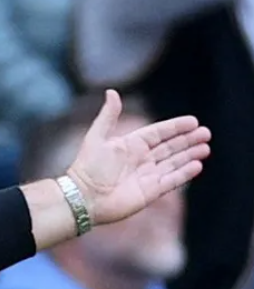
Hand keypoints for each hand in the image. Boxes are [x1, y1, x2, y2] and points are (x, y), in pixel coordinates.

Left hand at [67, 90, 210, 225]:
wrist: (83, 197)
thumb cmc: (87, 168)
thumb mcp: (97, 137)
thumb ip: (108, 115)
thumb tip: (111, 91)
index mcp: (130, 145)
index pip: (159, 133)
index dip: (175, 127)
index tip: (193, 121)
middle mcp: (141, 160)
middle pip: (170, 147)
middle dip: (188, 140)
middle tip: (206, 133)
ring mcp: (146, 176)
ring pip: (174, 163)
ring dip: (190, 155)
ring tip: (206, 148)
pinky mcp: (150, 192)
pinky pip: (171, 181)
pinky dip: (184, 174)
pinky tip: (197, 165)